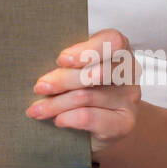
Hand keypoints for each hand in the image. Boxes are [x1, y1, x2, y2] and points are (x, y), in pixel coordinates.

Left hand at [27, 28, 141, 155]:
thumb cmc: (87, 91)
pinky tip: (58, 120)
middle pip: (96, 72)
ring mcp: (129, 99)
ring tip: (37, 109)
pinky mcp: (124, 122)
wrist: (103, 126)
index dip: (87, 50)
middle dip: (62, 80)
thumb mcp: (78, 70)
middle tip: (40, 87)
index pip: (112, 41)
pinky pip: (91, 117)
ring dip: (56, 103)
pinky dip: (69, 118)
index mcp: (119, 50)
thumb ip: (69, 63)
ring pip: (87, 97)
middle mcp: (129, 72)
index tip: (62, 59)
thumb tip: (38, 64)